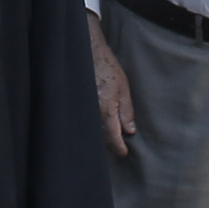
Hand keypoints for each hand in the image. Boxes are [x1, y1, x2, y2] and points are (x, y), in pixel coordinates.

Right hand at [89, 15, 136, 157]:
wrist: (89, 54)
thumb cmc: (108, 69)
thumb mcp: (124, 89)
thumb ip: (126, 112)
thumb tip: (130, 131)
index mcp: (106, 109)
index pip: (113, 136)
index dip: (118, 148)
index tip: (123, 154)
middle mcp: (92, 112)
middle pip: (100, 138)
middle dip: (108, 146)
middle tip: (116, 151)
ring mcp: (83, 109)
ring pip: (92, 131)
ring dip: (100, 138)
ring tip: (107, 144)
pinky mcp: (78, 105)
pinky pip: (85, 122)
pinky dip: (91, 128)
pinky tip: (96, 130)